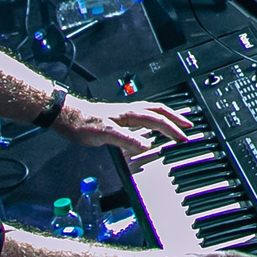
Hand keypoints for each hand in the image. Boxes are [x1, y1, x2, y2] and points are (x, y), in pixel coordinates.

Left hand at [55, 96, 191, 156]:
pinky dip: (153, 121)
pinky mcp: (118, 119)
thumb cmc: (83, 123)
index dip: (172, 129)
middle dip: (176, 118)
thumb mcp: (106, 134)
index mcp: (131, 113)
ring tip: (176, 123)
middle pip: (160, 110)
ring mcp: (124, 114)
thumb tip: (147, 146)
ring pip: (152, 112)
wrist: (67, 116)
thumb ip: (127, 140)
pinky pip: (143, 117)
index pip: (158, 120)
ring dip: (167, 117)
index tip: (184, 138)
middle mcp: (130, 111)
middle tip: (189, 125)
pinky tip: (150, 129)